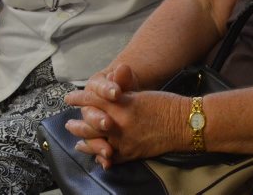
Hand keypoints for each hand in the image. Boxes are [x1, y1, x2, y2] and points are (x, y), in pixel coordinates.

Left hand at [64, 65, 187, 166]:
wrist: (184, 123)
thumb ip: (121, 96)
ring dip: (83, 140)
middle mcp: (119, 124)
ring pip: (95, 142)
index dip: (79, 98)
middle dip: (77, 123)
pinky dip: (100, 156)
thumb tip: (105, 96)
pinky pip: (110, 157)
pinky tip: (95, 155)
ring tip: (76, 139)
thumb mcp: (141, 95)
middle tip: (68, 122)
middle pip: (89, 124)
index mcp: (121, 105)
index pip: (93, 100)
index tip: (70, 98)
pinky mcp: (130, 154)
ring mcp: (123, 141)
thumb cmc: (166, 104)